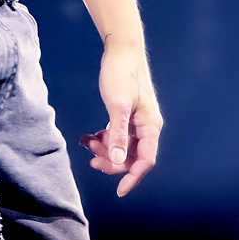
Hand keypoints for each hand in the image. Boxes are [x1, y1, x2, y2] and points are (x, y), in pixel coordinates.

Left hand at [80, 42, 162, 196]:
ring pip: (123, 145)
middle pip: (132, 155)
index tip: (119, 191)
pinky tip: (89, 137)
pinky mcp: (127, 113)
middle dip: (113, 160)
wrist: (120, 48)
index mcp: (150, 126)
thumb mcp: (117, 105)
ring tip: (88, 144)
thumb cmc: (121, 73)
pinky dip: (104, 137)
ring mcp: (137, 120)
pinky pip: (117, 134)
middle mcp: (146, 126)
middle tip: (92, 159)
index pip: (145, 161)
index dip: (132, 177)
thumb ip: (118, 133)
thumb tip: (117, 160)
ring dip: (106, 149)